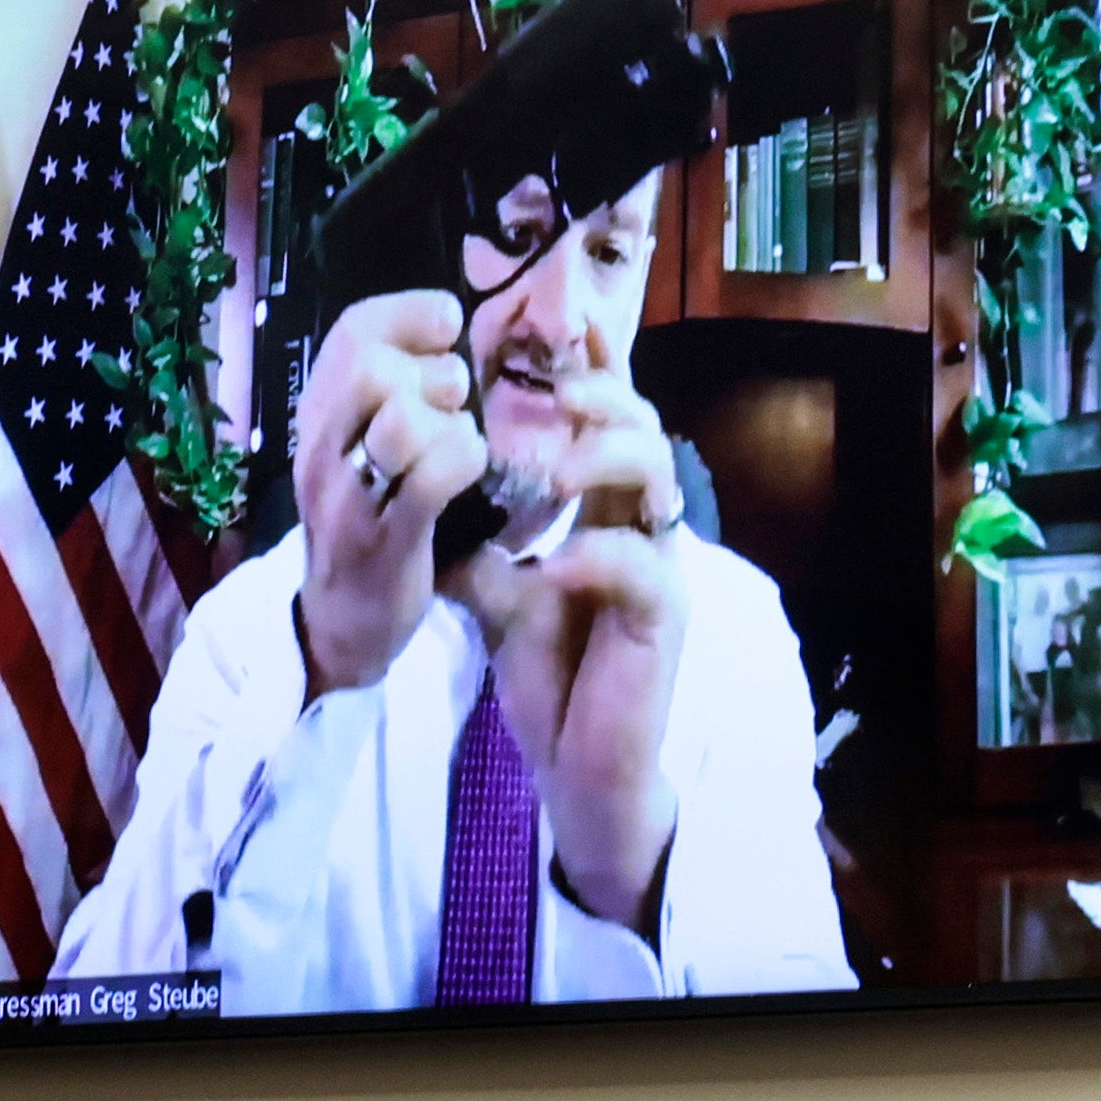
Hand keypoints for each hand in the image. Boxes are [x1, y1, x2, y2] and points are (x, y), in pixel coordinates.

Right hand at [292, 292, 490, 694]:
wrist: (340, 624)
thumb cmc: (369, 522)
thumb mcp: (361, 445)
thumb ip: (390, 389)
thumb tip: (446, 323)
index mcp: (318, 417)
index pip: (350, 332)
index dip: (406, 311)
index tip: (446, 324)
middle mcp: (322, 450)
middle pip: (368, 367)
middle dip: (429, 370)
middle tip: (452, 399)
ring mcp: (349, 498)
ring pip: (399, 420)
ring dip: (449, 420)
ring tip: (457, 441)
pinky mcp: (385, 542)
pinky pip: (433, 478)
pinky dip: (466, 460)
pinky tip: (471, 472)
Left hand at [468, 368, 688, 928]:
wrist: (578, 769)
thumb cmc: (552, 680)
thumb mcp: (498, 600)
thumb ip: (481, 547)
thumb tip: (437, 498)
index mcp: (608, 518)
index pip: (608, 429)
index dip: (594, 377)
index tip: (559, 331)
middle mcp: (642, 534)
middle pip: (647, 432)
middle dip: (604, 399)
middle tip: (555, 391)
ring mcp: (660, 574)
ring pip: (659, 481)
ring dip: (607, 459)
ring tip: (556, 468)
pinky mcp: (663, 623)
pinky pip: (643, 569)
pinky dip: (597, 556)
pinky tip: (556, 566)